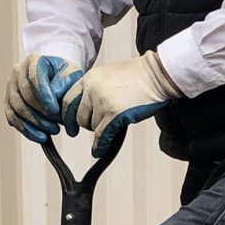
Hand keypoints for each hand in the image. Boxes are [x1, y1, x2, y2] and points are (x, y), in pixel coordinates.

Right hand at [6, 51, 82, 141]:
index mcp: (33, 61)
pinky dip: (26, 130)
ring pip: (17, 108)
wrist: (55, 78)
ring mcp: (10, 87)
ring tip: (52, 131)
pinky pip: (12, 117)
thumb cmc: (64, 76)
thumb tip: (55, 95)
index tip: (55, 110)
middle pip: (24, 95)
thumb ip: (66, 82)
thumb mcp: (71, 74)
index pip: (34, 77)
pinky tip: (40, 137)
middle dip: (41, 113)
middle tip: (57, 126)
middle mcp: (18, 72)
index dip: (44, 94)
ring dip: (34, 123)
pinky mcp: (9, 102)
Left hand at [63, 50, 179, 156]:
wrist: (157, 75)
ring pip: (91, 126)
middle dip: (82, 124)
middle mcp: (92, 89)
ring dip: (99, 129)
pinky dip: (99, 145)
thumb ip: (95, 87)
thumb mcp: (108, 74)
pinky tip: (98, 150)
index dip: (67, 114)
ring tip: (109, 124)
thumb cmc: (138, 75)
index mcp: (89, 78)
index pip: (67, 99)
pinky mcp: (114, 114)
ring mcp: (102, 102)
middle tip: (82, 130)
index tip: (68, 123)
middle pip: (77, 115)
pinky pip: (101, 135)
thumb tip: (86, 106)